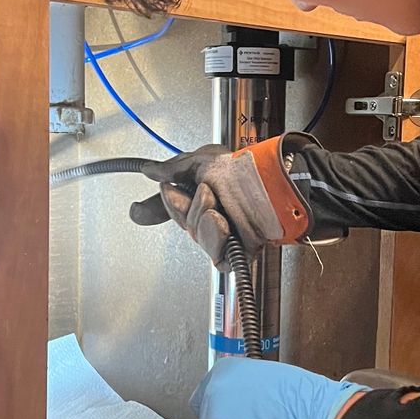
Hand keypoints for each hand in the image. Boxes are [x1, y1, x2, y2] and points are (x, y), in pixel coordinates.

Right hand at [129, 136, 311, 266]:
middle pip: (182, 222)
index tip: (149, 202)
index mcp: (201, 196)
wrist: (271, 183)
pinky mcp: (237, 252)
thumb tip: (151, 170)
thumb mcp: (203, 162)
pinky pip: (217, 256)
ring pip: (196, 237)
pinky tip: (222, 224)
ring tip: (217, 205)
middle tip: (205, 191)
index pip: (173, 208)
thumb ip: (174, 168)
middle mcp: (210, 217)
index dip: (159, 206)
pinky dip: (216, 238)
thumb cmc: (246, 171)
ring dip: (203, 219)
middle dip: (187, 207)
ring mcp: (223, 235)